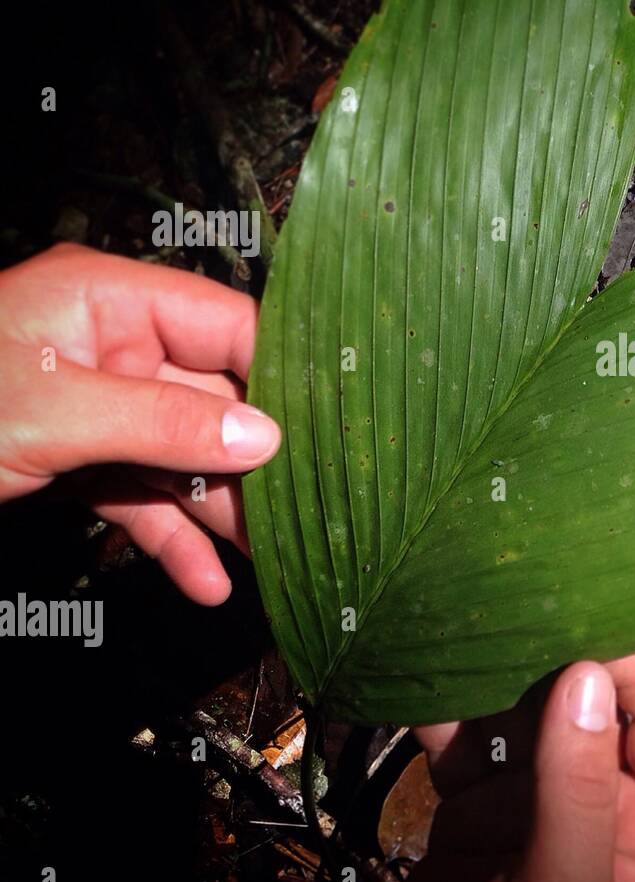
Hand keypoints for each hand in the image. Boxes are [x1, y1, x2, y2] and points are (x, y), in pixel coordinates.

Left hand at [0, 243, 280, 603]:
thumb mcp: (51, 411)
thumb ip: (164, 421)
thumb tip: (267, 435)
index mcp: (108, 299)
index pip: (228, 324)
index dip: (282, 374)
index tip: (335, 427)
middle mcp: (114, 345)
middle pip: (215, 400)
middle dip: (259, 461)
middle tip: (312, 511)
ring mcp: (98, 405)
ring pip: (185, 456)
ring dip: (224, 512)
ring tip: (273, 560)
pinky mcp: (78, 458)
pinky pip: (143, 495)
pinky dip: (172, 537)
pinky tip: (206, 582)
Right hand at [360, 650, 634, 881]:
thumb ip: (576, 793)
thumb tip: (588, 678)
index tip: (585, 633)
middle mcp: (605, 802)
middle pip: (598, 699)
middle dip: (555, 658)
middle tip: (512, 617)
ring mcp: (539, 799)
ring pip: (528, 708)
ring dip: (493, 673)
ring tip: (461, 634)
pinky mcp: (480, 802)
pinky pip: (469, 733)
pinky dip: (444, 706)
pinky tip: (420, 678)